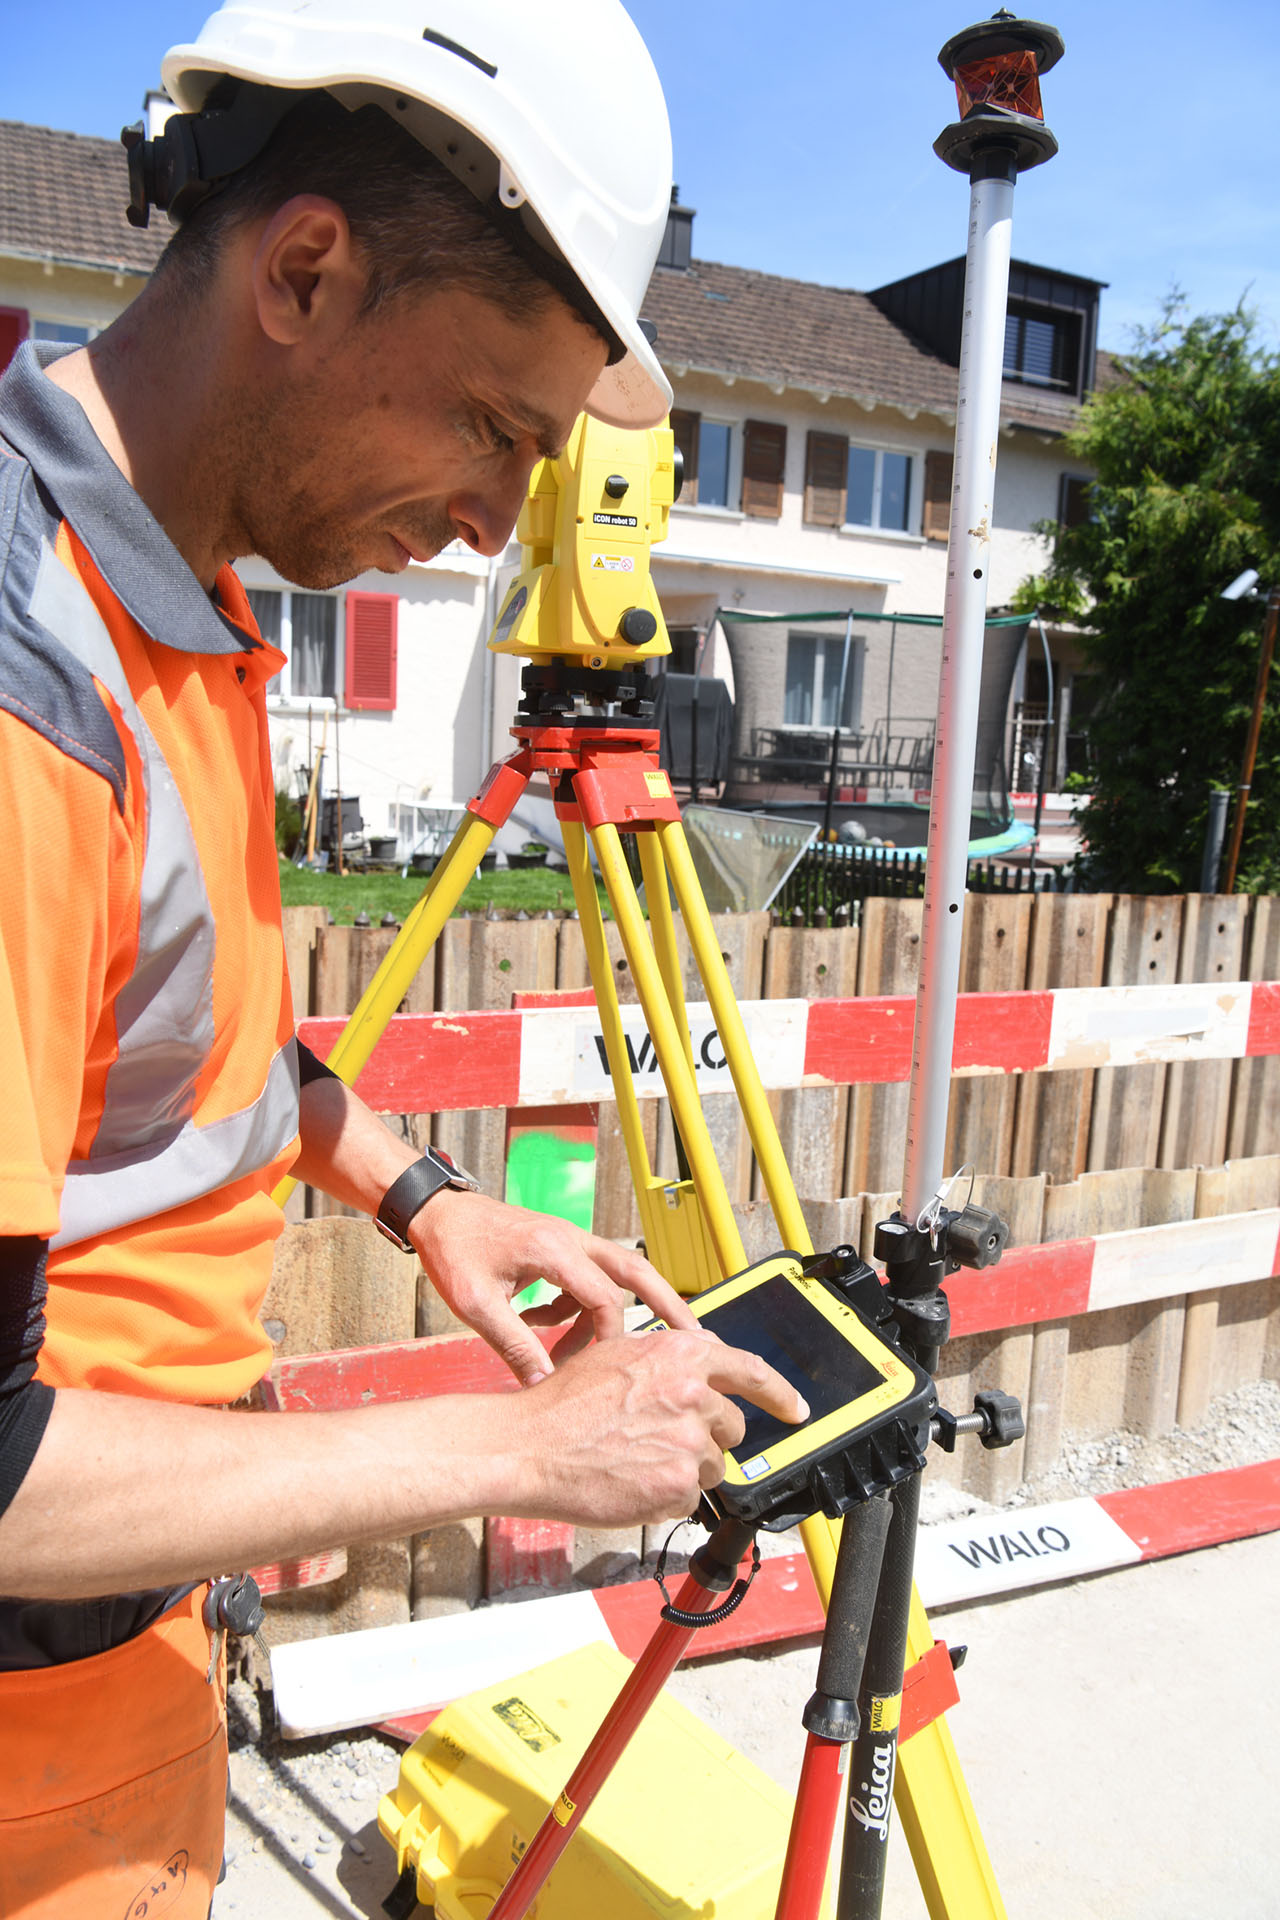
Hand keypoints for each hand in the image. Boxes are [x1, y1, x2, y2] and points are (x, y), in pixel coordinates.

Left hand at [410, 1188, 699, 1385]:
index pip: (605, 1297)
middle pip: (637, 1271)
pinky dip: (578, 1308)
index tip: (601, 1372)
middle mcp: (572, 1239)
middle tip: (697, 1341)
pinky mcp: (560, 1249)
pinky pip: (587, 1281)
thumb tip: (542, 1388)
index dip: (608, 1339)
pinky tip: (542, 1326)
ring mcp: (569, 1240)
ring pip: (617, 1274)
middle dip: (668, 1307)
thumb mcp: (476, 1305)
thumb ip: (514, 1345)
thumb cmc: (452, 1250)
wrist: (434, 1212)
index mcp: (554, 1248)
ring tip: (604, 1354)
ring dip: (615, 1313)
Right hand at [496, 1327, 808, 1527]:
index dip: (780, 1394)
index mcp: (682, 1355)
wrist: (529, 1446)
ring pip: (712, 1466)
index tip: (795, 1409)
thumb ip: (669, 1361)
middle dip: (705, 1436)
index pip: (752, 1372)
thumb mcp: (618, 1355)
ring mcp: (689, 1443)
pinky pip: (688, 1497)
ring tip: (634, 1458)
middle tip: (657, 1438)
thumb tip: (703, 1372)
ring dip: (683, 1467)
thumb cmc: (563, 1403)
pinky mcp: (678, 1486)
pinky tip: (629, 1480)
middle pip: (730, 1427)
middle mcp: (693, 1395)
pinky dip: (664, 1494)